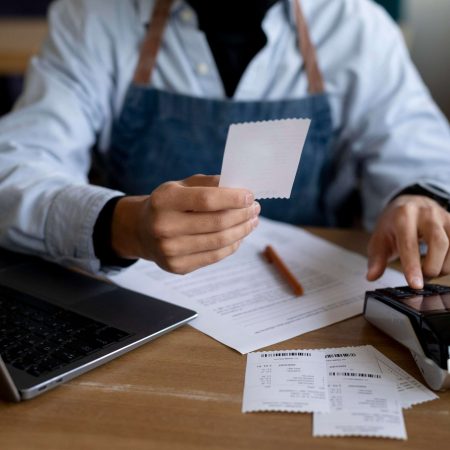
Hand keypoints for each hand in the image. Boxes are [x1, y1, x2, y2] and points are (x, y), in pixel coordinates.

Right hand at [111, 174, 259, 273]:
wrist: (142, 231)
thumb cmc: (168, 204)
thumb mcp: (181, 186)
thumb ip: (208, 184)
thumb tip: (240, 187)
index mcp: (164, 200)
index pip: (206, 200)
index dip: (232, 198)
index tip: (250, 195)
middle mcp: (164, 226)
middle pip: (217, 222)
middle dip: (242, 214)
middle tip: (255, 208)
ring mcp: (170, 250)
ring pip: (219, 241)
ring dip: (242, 230)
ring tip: (252, 221)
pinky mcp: (177, 266)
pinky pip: (215, 256)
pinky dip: (232, 245)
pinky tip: (239, 236)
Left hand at [367, 195, 449, 288]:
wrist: (409, 203)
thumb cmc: (393, 224)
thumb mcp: (379, 239)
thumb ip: (376, 259)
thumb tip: (371, 276)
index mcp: (403, 216)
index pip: (409, 244)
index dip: (413, 266)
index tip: (416, 285)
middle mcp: (426, 213)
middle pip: (439, 243)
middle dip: (432, 267)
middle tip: (422, 279)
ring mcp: (443, 216)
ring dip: (443, 266)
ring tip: (429, 271)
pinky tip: (441, 264)